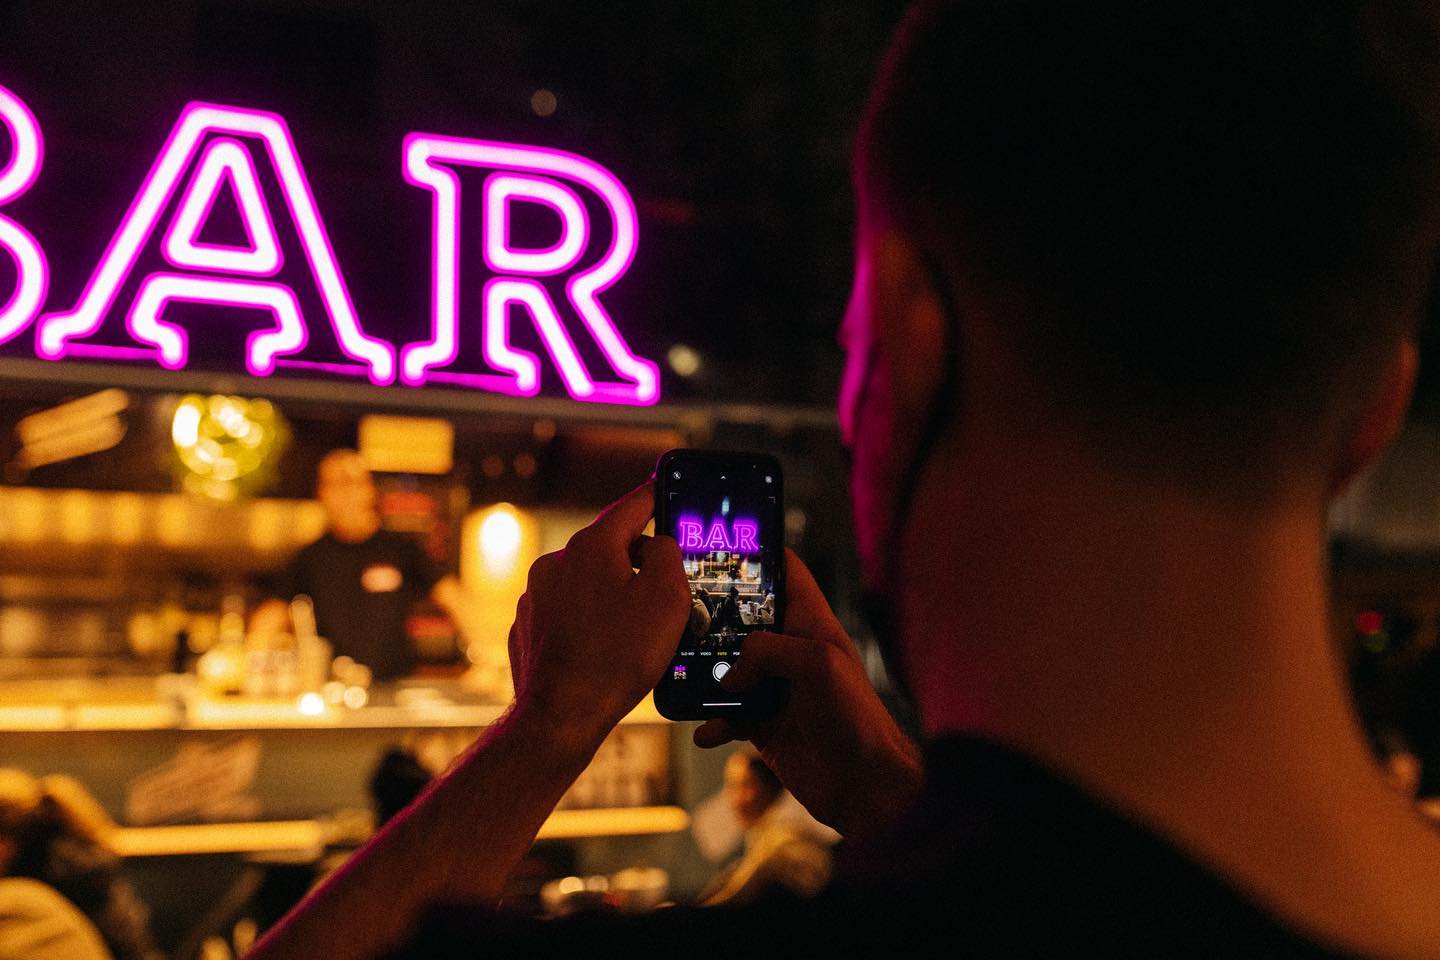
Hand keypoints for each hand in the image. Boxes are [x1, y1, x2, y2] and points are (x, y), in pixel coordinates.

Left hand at [508, 482, 691, 751]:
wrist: (561, 715)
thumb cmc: (616, 659)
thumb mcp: (668, 599)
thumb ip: (669, 556)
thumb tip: (659, 546)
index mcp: (592, 547)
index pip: (632, 506)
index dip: (656, 496)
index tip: (665, 488)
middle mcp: (556, 563)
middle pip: (610, 546)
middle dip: (639, 562)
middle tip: (668, 589)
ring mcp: (537, 595)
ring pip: (588, 581)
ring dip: (613, 594)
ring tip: (637, 630)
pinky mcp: (529, 626)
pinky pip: (569, 612)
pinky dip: (589, 621)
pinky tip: (606, 648)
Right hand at [694, 549, 922, 838]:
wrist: (866, 787)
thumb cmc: (858, 719)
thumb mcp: (817, 664)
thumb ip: (768, 651)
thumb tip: (729, 673)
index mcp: (812, 626)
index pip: (787, 574)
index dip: (759, 554)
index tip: (722, 543)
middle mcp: (792, 653)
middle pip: (746, 620)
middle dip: (714, 616)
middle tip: (679, 610)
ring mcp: (777, 690)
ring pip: (729, 669)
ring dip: (704, 675)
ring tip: (680, 672)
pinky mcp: (765, 726)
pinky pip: (727, 716)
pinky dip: (712, 722)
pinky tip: (704, 730)